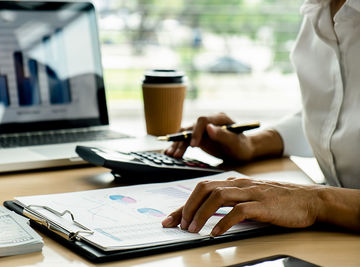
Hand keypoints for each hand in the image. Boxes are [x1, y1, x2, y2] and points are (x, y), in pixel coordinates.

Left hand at [162, 177, 325, 235]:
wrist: (308, 200)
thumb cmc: (277, 199)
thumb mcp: (249, 195)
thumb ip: (230, 198)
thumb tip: (207, 208)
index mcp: (234, 182)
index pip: (202, 189)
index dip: (184, 205)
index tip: (170, 219)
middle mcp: (239, 184)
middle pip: (205, 188)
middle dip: (188, 207)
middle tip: (178, 225)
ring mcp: (251, 193)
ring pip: (218, 197)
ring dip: (201, 214)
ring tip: (193, 229)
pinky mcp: (263, 205)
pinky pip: (238, 211)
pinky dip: (224, 222)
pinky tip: (215, 232)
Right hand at [164, 113, 254, 160]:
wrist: (242, 151)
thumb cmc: (242, 146)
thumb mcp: (236, 143)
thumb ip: (223, 135)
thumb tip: (209, 128)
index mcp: (219, 119)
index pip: (203, 121)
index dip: (196, 132)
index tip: (194, 145)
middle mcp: (209, 122)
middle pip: (191, 127)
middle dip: (182, 140)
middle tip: (176, 154)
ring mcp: (203, 129)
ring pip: (185, 134)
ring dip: (177, 144)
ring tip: (170, 155)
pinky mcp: (199, 137)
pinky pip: (186, 140)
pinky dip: (179, 146)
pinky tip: (172, 153)